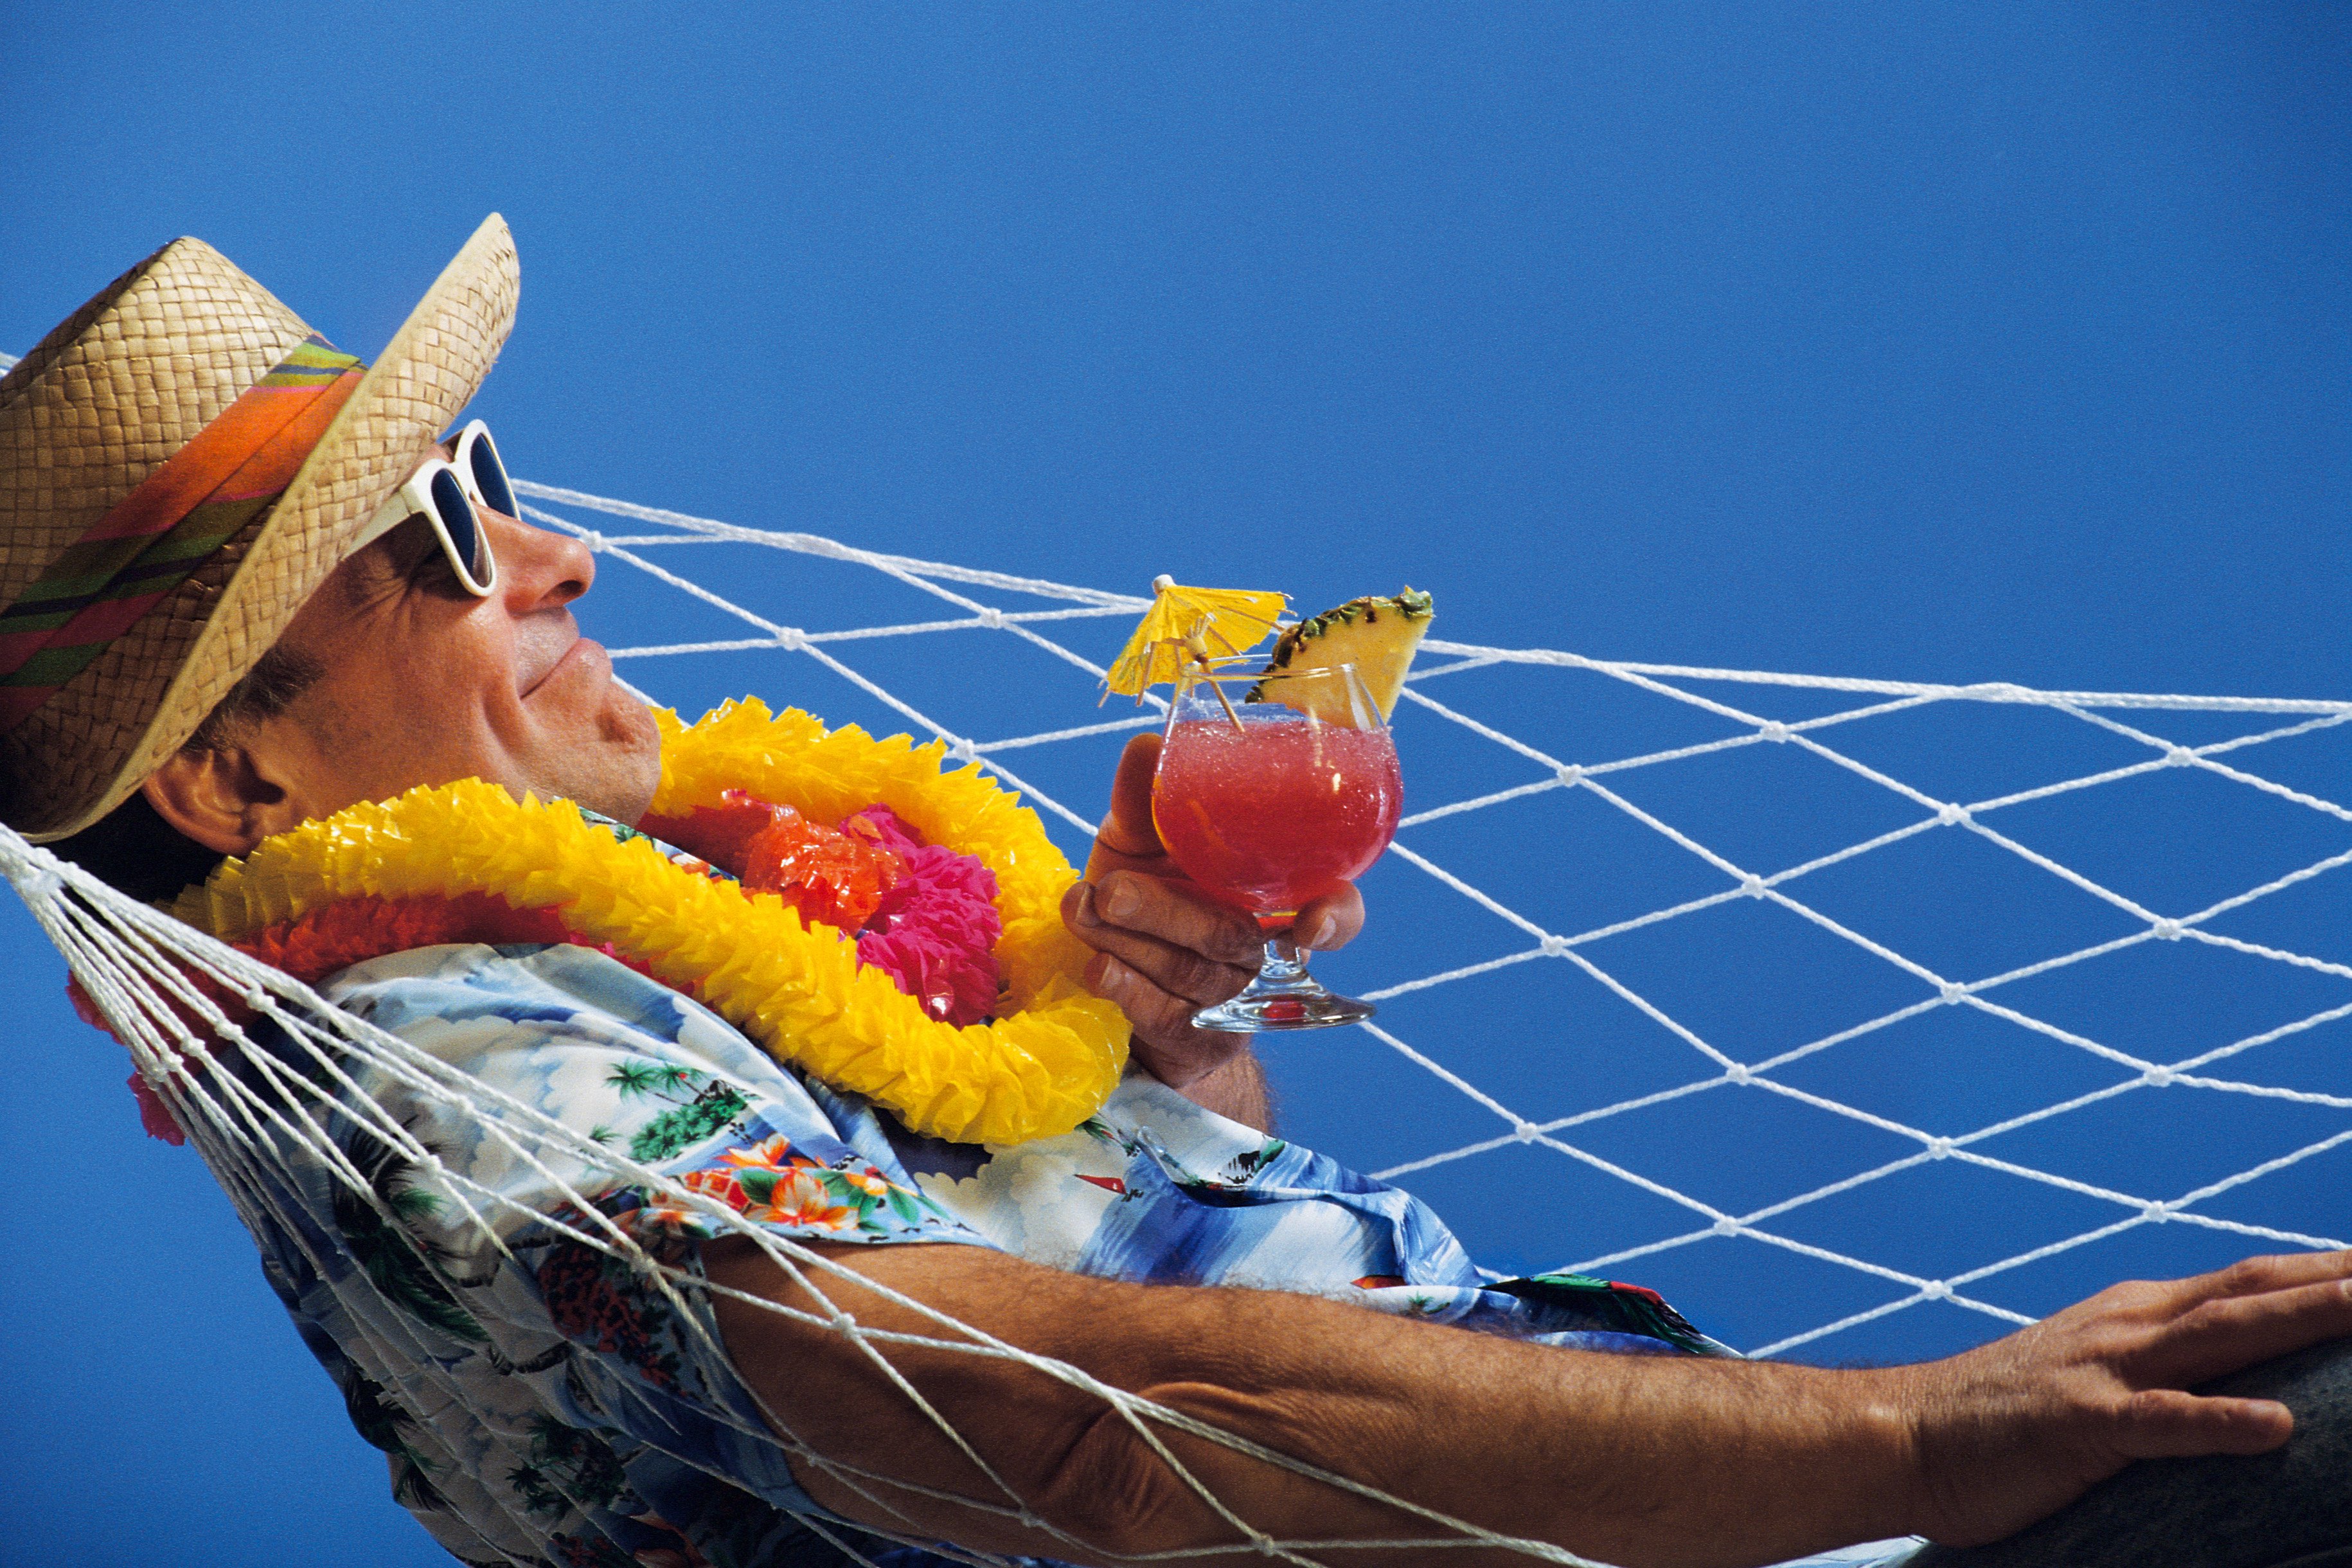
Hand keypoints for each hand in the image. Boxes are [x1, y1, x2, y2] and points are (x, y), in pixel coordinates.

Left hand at [1061, 733, 1363, 1090]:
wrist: (1113, 977)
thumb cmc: (1146, 891)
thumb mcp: (1142, 844)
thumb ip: (1148, 802)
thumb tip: (1147, 744)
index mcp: (1273, 897)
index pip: (1339, 914)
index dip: (1336, 919)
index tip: (1309, 922)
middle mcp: (1260, 952)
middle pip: (1231, 936)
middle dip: (1166, 912)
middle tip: (1111, 890)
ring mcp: (1228, 1001)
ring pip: (1189, 972)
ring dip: (1127, 940)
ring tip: (1081, 907)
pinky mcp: (1190, 1037)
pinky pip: (1162, 1014)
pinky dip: (1124, 985)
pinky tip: (1094, 962)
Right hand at [1899, 1248, 2351, 1545]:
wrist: (1900, 1431)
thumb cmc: (1997, 1416)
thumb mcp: (2087, 1372)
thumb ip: (2153, 1365)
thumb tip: (2228, 1380)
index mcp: (2132, 1313)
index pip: (2247, 1282)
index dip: (2320, 1268)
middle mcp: (2126, 1326)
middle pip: (2250, 1295)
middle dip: (2333, 1281)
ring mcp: (2104, 1371)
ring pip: (2220, 1340)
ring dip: (2301, 1321)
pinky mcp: (2081, 1424)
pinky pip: (2163, 1424)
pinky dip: (2221, 1423)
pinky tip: (2276, 1428)